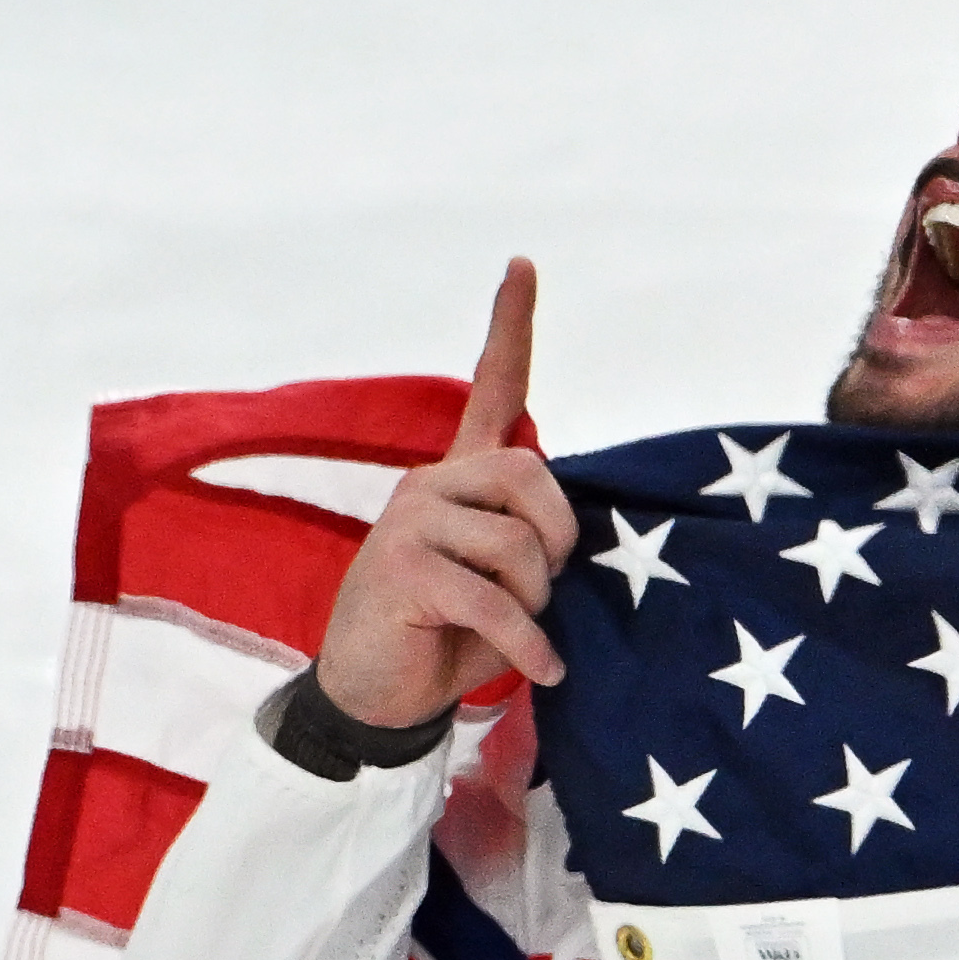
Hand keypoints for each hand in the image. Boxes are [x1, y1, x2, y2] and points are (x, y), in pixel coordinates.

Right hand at [311, 261, 578, 730]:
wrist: (378, 695)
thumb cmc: (451, 638)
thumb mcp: (509, 586)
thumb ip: (538, 547)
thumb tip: (580, 543)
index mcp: (459, 480)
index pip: (491, 390)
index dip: (509, 328)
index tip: (523, 265)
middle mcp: (431, 485)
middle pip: (533, 479)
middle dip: (561, 542)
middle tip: (549, 588)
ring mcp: (411, 523)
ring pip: (521, 546)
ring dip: (539, 602)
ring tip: (520, 631)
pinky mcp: (404, 570)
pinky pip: (499, 602)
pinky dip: (530, 645)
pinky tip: (541, 669)